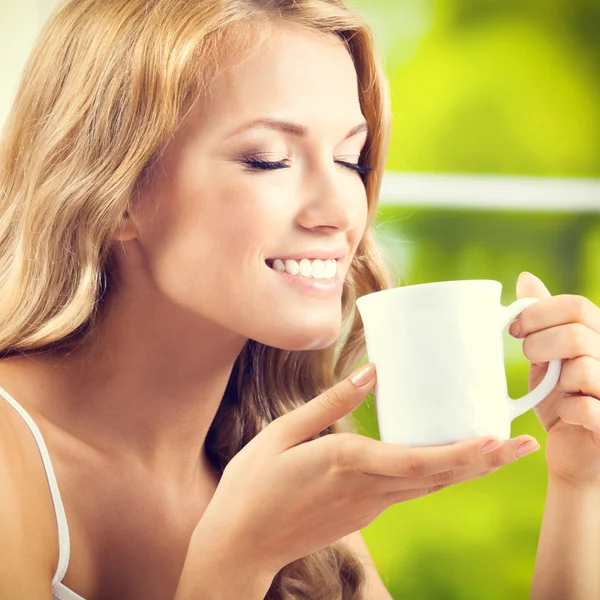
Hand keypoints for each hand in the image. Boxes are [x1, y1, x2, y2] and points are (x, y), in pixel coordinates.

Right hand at [194, 363, 537, 574]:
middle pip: (437, 477)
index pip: (415, 461)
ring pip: (430, 488)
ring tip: (499, 451)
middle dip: (483, 462)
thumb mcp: (283, 433)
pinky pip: (411, 492)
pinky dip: (438, 475)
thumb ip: (330, 402)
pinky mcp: (363, 513)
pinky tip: (447, 459)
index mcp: (345, 462)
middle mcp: (366, 488)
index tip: (495, 440)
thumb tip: (372, 371)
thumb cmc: (254, 483)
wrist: (241, 541)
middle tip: (522, 445)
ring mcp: (368, 506)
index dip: (460, 453)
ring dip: (468, 470)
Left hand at [509, 271, 599, 484]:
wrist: (571, 451)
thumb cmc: (560, 399)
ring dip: (555, 380)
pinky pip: (586, 406)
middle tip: (528, 357)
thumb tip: (526, 278)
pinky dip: (566, 409)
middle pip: (576, 333)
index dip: (538, 312)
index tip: (514, 328)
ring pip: (582, 368)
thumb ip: (543, 319)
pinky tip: (564, 413)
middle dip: (538, 344)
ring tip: (553, 388)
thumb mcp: (547, 355)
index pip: (576, 305)